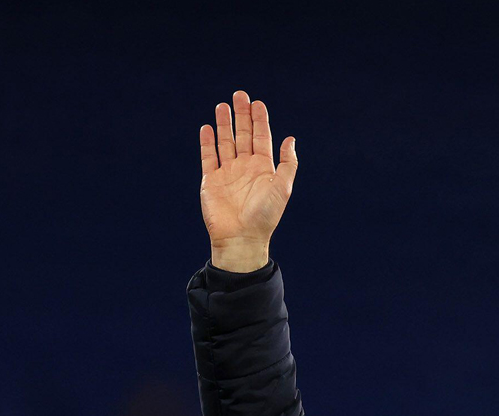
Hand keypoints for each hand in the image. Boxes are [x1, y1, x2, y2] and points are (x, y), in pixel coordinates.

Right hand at [198, 90, 296, 270]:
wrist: (241, 237)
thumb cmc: (265, 215)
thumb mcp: (283, 188)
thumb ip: (288, 163)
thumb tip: (291, 139)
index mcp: (263, 168)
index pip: (261, 137)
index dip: (259, 120)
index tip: (257, 103)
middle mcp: (245, 167)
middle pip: (242, 135)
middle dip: (241, 115)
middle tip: (239, 95)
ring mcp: (227, 173)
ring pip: (225, 142)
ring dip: (224, 124)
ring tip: (222, 106)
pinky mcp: (210, 180)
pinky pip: (208, 157)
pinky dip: (207, 142)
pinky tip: (207, 128)